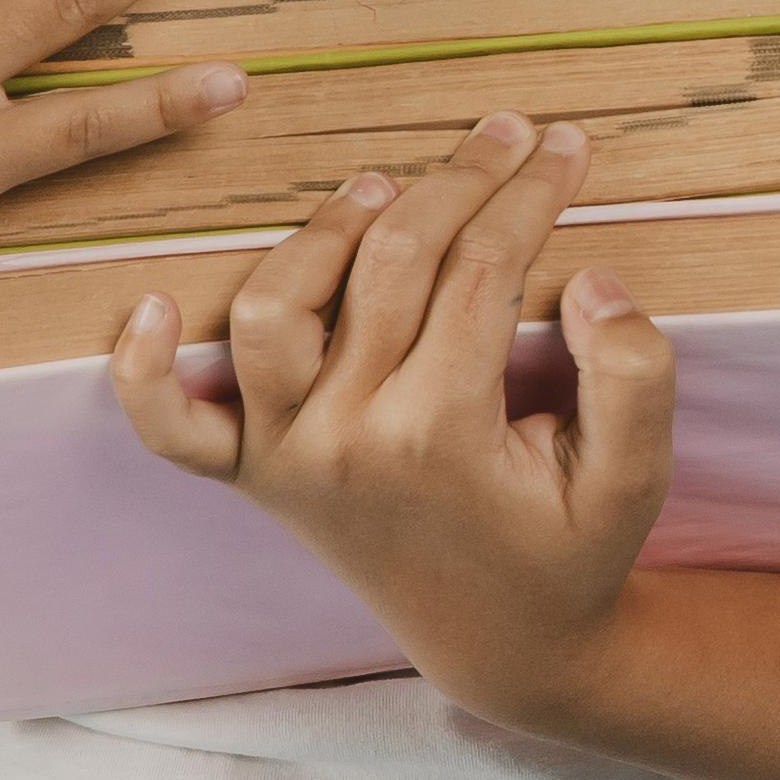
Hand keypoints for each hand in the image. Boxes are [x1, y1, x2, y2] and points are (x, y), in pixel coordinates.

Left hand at [108, 111, 675, 722]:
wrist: (502, 645)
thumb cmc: (570, 552)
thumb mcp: (636, 479)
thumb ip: (634, 378)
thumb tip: (589, 280)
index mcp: (442, 434)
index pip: (483, 271)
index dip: (531, 194)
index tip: (567, 146)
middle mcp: (347, 439)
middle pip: (393, 263)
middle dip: (460, 180)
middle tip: (507, 134)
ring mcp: (286, 458)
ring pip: (274, 308)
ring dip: (328, 231)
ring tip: (388, 187)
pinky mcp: (253, 477)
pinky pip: (169, 427)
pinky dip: (144, 369)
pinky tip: (152, 304)